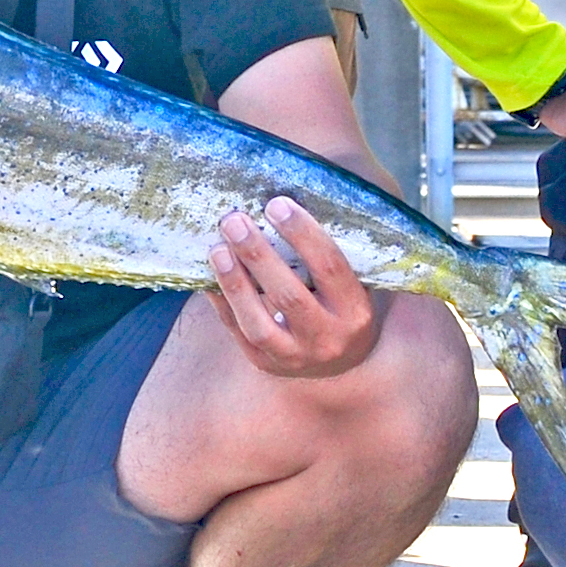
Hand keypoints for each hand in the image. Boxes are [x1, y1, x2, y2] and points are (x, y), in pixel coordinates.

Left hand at [205, 196, 385, 378]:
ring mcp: (295, 357)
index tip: (276, 204)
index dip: (302, 233)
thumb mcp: (353, 284)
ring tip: (217, 248)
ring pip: (258, 323)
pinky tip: (209, 275)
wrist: (342, 366)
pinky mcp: (266, 364)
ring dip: (234, 283)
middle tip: (235, 221)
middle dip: (258, 255)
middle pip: (289, 295)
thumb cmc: (343, 308)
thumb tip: (284, 200)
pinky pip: (237, 332)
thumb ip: (327, 252)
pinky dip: (221, 302)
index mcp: (356, 311)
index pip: (330, 267)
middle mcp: (328, 338)